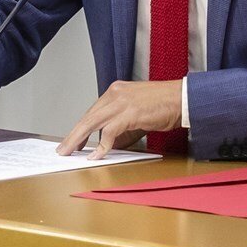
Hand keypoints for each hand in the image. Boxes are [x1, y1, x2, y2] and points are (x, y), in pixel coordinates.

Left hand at [58, 80, 182, 158]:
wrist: (184, 99)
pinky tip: (97, 155)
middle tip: (63, 150)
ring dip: (79, 140)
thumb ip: (120, 128)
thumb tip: (107, 145)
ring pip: (92, 122)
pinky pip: (109, 131)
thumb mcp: (136, 116)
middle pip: (87, 117)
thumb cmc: (164, 106)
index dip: (80, 128)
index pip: (92, 111)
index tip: (72, 141)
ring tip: (71, 152)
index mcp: (115, 91)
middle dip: (73, 135)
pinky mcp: (129, 112)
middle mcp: (115, 93)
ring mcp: (121, 101)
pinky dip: (102, 145)